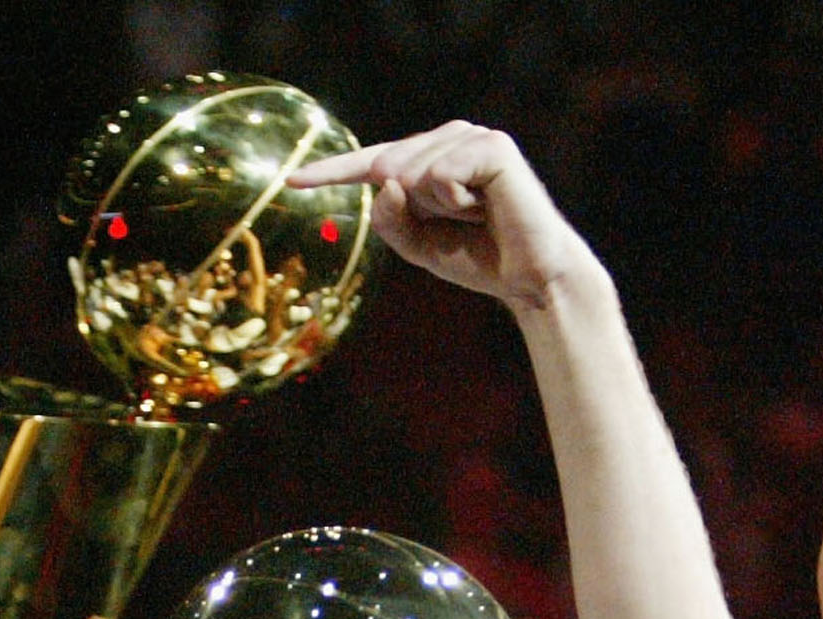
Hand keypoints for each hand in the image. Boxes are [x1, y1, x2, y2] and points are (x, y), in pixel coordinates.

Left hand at [290, 122, 592, 312]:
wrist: (529, 278)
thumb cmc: (477, 257)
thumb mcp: (417, 245)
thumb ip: (390, 218)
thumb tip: (383, 179)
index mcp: (428, 158)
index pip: (371, 163)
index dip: (331, 172)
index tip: (292, 182)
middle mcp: (448, 138)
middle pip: (385, 167)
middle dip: (412, 210)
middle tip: (459, 224)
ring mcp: (470, 137)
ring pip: (409, 172)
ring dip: (438, 208)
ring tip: (477, 215)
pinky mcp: (492, 146)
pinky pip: (439, 176)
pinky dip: (455, 201)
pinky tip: (485, 206)